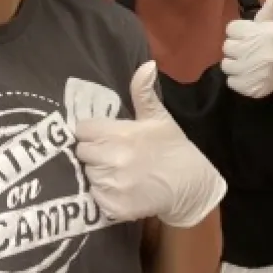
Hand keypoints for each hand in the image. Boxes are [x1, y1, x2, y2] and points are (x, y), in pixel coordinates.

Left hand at [73, 62, 225, 226]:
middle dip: (94, 151)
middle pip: (82, 152)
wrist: (190, 186)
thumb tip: (147, 64)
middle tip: (113, 152)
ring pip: (87, 174)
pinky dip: (104, 193)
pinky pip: (94, 196)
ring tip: (118, 170)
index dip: (92, 131)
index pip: (83, 129)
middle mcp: (115, 159)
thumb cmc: (172, 147)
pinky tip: (120, 187)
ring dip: (98, 172)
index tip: (103, 134)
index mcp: (123, 134)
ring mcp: (114, 185)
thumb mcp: (159, 117)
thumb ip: (143, 91)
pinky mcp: (114, 207)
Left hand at [221, 0, 272, 101]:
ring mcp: (254, 71)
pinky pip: (231, 82)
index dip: (239, 32)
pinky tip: (250, 74)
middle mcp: (259, 52)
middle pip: (227, 47)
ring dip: (235, 64)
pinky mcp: (251, 88)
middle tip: (249, 49)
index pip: (231, 29)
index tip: (250, 35)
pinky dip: (238, 79)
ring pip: (226, 65)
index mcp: (264, 33)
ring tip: (249, 62)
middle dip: (236, 48)